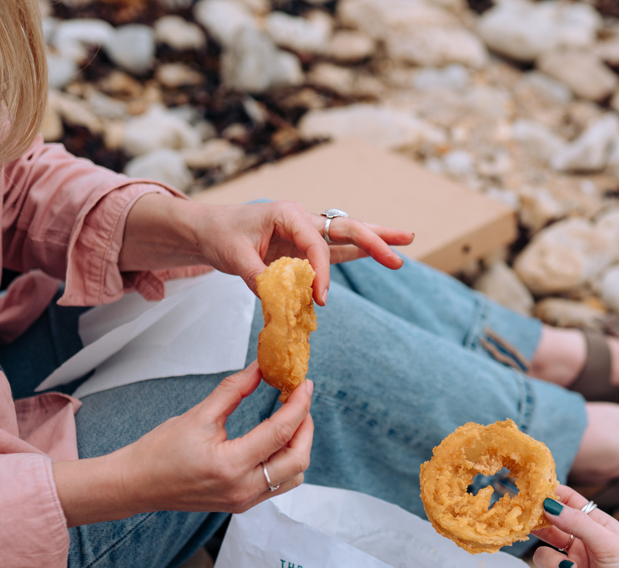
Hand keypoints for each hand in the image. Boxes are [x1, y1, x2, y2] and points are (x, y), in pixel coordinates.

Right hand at [54, 363, 313, 524]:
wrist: (137, 484)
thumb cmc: (160, 451)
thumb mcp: (199, 415)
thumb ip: (234, 390)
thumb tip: (260, 368)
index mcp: (230, 465)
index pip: (280, 432)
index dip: (298, 405)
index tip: (304, 384)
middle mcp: (242, 488)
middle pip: (298, 459)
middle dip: (306, 426)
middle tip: (300, 400)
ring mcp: (244, 500)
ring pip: (293, 475)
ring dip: (299, 446)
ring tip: (290, 419)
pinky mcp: (243, 503)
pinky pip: (279, 484)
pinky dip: (287, 461)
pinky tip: (277, 440)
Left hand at [196, 201, 411, 304]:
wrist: (210, 229)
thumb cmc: (222, 236)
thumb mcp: (235, 257)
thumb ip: (260, 278)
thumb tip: (282, 301)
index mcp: (287, 214)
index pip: (316, 244)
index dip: (322, 273)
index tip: (321, 299)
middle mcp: (303, 218)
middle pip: (346, 227)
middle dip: (374, 240)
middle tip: (399, 255)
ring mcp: (307, 231)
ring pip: (347, 234)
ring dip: (376, 239)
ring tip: (408, 240)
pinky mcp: (305, 245)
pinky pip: (337, 249)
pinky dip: (359, 251)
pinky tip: (380, 252)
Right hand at [531, 485, 618, 567]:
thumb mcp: (610, 544)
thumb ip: (578, 523)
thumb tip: (548, 504)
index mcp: (597, 530)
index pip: (569, 504)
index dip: (551, 496)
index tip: (532, 493)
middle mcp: (582, 549)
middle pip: (549, 529)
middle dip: (538, 527)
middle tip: (529, 525)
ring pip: (542, 558)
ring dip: (551, 562)